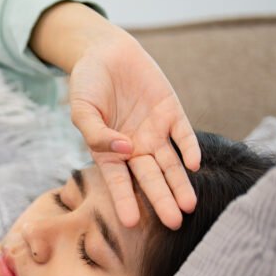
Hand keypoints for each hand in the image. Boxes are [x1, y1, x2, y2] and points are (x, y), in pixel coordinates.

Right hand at [68, 29, 200, 229]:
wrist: (105, 52)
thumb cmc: (87, 84)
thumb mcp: (82, 109)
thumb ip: (97, 133)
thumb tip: (124, 150)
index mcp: (110, 152)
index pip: (119, 182)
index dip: (125, 201)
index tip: (131, 223)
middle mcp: (135, 147)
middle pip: (150, 178)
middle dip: (162, 200)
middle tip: (173, 222)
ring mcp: (155, 131)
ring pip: (170, 164)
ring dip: (180, 184)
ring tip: (188, 205)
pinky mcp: (171, 112)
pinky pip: (183, 134)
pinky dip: (189, 148)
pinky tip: (193, 164)